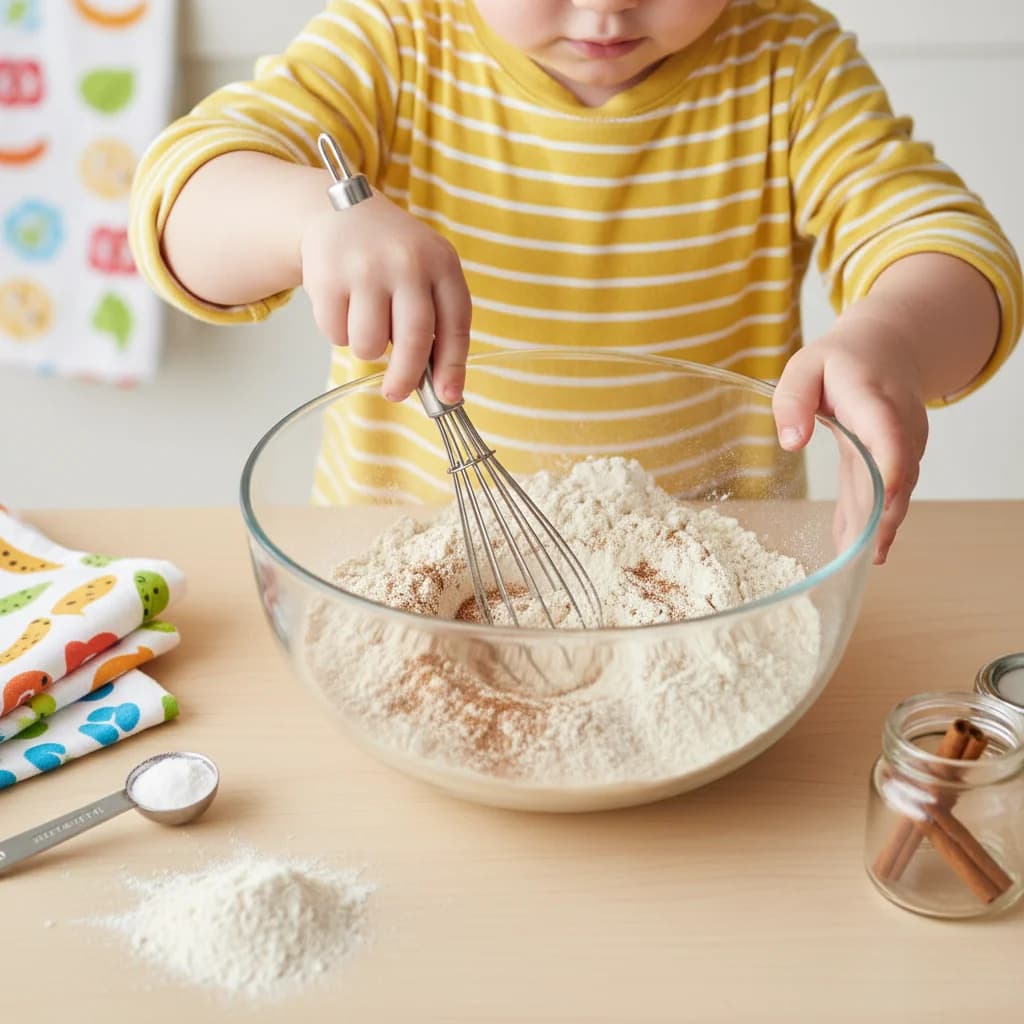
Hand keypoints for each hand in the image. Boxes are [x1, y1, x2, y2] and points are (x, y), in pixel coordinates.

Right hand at [300, 194, 471, 402]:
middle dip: (406, 378)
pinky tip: (344, 305)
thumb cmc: (392, 256)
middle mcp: (407, 262)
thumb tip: (440, 387)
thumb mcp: (426, 273)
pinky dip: (339, 333)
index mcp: (441, 263)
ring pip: (370, 344)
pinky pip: (336, 333)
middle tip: (396, 394)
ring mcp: (365, 268)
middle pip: (413, 340)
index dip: (453, 367)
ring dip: (367, 349)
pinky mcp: (327, 276)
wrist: (340, 212)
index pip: (455, 325)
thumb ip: (437, 321)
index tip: (449, 397)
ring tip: (367, 324)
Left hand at [772, 310, 928, 563]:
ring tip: (855, 562)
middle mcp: (899, 426)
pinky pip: (883, 493)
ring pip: (894, 491)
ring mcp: (904, 445)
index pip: (889, 434)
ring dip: (877, 526)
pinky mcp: (897, 460)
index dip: (891, 465)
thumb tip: (791, 443)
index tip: (886, 496)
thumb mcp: (805, 365)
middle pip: (898, 474)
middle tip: (864, 554)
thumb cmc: (840, 360)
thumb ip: (792, 399)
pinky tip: (850, 548)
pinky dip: (869, 519)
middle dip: (884, 515)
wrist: (888, 348)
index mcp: (874, 398)